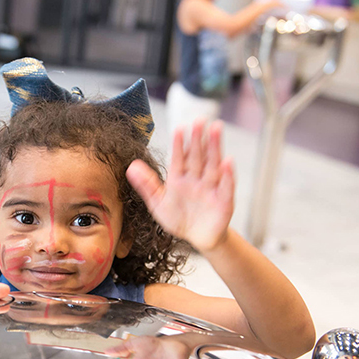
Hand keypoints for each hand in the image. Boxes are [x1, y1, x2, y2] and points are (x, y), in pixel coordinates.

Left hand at [126, 119, 233, 252]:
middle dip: (198, 139)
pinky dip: (227, 175)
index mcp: (179, 178)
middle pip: (198, 156)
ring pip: (213, 165)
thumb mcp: (158, 203)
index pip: (179, 158)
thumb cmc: (178, 219)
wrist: (197, 239)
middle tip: (199, 120)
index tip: (178, 129)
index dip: (179, 145)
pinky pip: (226, 186)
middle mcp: (196, 179)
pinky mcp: (224, 201)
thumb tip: (131, 166)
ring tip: (215, 130)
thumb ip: (146, 185)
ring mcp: (211, 188)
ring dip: (215, 148)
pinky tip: (228, 161)